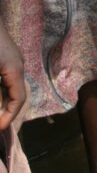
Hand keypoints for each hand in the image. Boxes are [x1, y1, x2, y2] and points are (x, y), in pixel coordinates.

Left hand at [0, 16, 24, 130]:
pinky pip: (7, 78)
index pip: (18, 98)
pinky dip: (2, 90)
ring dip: (4, 100)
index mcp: (15, 69)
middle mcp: (18, 65)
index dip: (9, 116)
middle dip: (7, 111)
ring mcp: (13, 59)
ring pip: (12, 86)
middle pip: (17, 94)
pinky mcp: (6, 56)